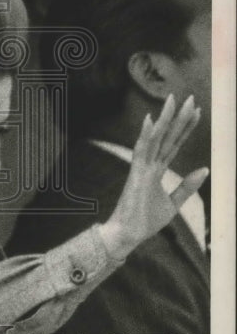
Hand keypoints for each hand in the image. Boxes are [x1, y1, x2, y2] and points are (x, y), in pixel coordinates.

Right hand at [99, 94, 208, 259]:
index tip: (197, 112)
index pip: (174, 144)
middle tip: (190, 98)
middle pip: (167, 136)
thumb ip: (187, 186)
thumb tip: (205, 170)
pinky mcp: (136, 174)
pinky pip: (142, 151)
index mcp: (156, 170)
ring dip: (164, 119)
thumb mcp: (173, 204)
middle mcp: (149, 164)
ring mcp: (141, 167)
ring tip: (173, 100)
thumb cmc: (145, 221)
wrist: (128, 235)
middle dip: (179, 117)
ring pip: (155, 138)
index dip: (186, 128)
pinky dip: (145, 135)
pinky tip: (150, 120)